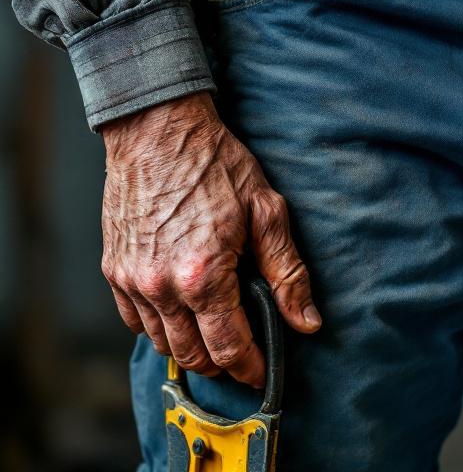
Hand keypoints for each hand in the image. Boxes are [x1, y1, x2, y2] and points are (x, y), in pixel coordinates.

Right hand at [99, 92, 320, 386]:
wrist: (157, 130)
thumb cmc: (215, 164)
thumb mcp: (266, 211)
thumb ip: (287, 272)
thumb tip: (307, 322)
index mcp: (203, 276)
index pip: (229, 348)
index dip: (250, 367)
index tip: (262, 371)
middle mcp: (161, 287)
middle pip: (193, 354)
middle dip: (222, 363)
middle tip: (243, 356)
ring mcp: (132, 280)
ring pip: (162, 342)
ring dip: (190, 348)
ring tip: (215, 336)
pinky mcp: (114, 269)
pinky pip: (134, 321)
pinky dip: (159, 327)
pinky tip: (181, 314)